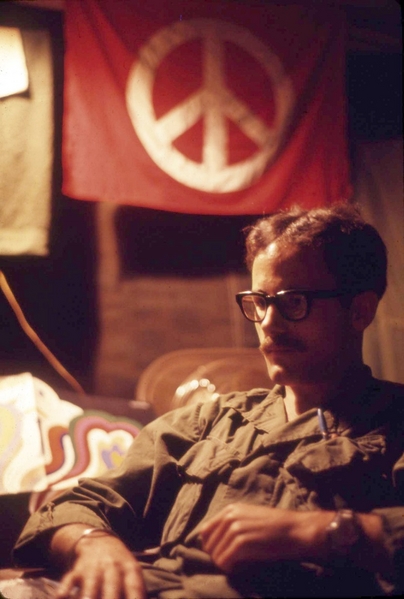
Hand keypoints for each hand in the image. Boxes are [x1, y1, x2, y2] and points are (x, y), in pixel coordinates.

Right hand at [55, 534, 145, 598]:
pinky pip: (69, 580)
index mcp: (129, 568)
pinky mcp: (76, 570)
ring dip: (88, 596)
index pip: (134, 586)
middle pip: (112, 586)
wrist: (98, 541)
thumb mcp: (132, 571)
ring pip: (91, 584)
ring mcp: (93, 568)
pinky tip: (60, 597)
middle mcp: (112, 567)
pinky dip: (63, 591)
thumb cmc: (120, 565)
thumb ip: (137, 590)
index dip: (135, 598)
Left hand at [199, 503, 329, 571]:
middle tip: (233, 563)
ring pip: (216, 555)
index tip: (221, 555)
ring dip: (225, 564)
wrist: (295, 531)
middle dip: (218, 557)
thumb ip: (232, 525)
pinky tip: (242, 568)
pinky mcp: (241, 542)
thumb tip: (215, 544)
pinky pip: (225, 561)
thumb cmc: (276, 528)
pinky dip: (231, 569)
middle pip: (209, 544)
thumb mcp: (250, 518)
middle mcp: (230, 516)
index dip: (211, 546)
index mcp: (230, 509)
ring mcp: (235, 528)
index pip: (205, 531)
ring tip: (240, 566)